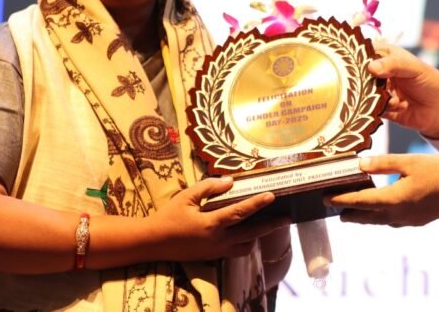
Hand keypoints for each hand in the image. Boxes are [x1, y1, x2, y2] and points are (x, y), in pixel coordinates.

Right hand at [151, 176, 288, 260]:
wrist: (152, 242)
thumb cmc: (169, 216)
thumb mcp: (187, 196)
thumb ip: (209, 187)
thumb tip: (231, 181)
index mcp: (211, 224)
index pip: (240, 213)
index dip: (257, 203)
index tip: (272, 195)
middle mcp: (217, 240)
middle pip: (251, 234)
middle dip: (270, 226)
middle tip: (286, 219)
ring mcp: (216, 251)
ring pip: (245, 247)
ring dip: (257, 237)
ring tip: (266, 225)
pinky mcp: (212, 257)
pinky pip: (234, 252)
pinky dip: (244, 244)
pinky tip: (246, 234)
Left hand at [325, 154, 438, 226]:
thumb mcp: (409, 162)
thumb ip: (383, 163)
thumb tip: (359, 164)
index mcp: (393, 200)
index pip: (359, 202)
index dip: (340, 200)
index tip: (324, 197)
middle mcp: (397, 215)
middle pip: (365, 217)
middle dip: (348, 212)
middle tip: (332, 207)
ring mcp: (408, 221)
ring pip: (378, 222)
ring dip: (363, 217)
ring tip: (351, 212)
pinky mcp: (418, 221)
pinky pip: (392, 221)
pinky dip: (380, 216)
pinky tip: (381, 210)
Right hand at [370, 42, 438, 138]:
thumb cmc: (431, 82)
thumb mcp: (415, 68)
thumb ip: (394, 64)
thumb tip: (371, 67)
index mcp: (386, 56)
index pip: (365, 53)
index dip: (359, 58)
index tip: (362, 66)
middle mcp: (380, 73)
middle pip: (361, 75)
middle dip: (367, 82)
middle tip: (380, 86)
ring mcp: (379, 91)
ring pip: (365, 93)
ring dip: (380, 97)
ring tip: (396, 98)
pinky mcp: (381, 109)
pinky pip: (373, 109)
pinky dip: (386, 108)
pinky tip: (402, 105)